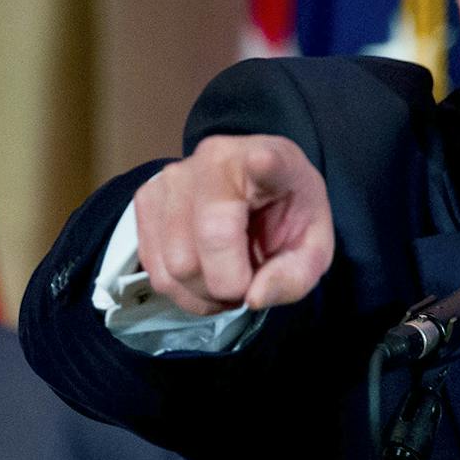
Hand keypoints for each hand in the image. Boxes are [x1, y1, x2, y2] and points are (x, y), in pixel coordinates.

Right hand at [133, 135, 333, 315]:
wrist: (258, 192)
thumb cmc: (289, 217)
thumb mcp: (314, 251)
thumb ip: (295, 276)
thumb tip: (253, 298)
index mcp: (273, 161)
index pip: (265, 164)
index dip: (264, 166)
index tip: (265, 161)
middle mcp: (213, 160)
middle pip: (208, 244)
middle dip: (228, 287)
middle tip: (247, 284)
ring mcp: (171, 178)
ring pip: (175, 265)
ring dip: (203, 293)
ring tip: (226, 280)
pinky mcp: (146, 199)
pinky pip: (154, 268)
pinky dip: (181, 290)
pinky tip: (203, 276)